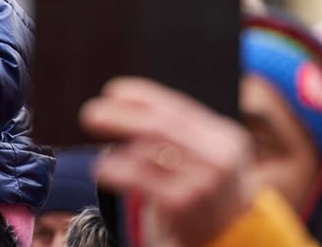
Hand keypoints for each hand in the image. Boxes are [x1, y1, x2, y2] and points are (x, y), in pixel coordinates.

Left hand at [79, 77, 257, 246]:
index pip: (178, 108)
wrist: (231, 240)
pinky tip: (101, 169)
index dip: (142, 96)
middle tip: (90, 113)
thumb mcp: (206, 157)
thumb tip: (123, 102)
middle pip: (162, 126)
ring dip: (120, 148)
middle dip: (123, 117)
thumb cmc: (208, 192)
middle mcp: (219, 156)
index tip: (111, 91)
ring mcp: (205, 181)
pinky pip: (143, 180)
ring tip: (98, 151)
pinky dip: (118, 171)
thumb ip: (177, 132)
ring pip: (151, 152)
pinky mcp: (186, 205)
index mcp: (224, 136)